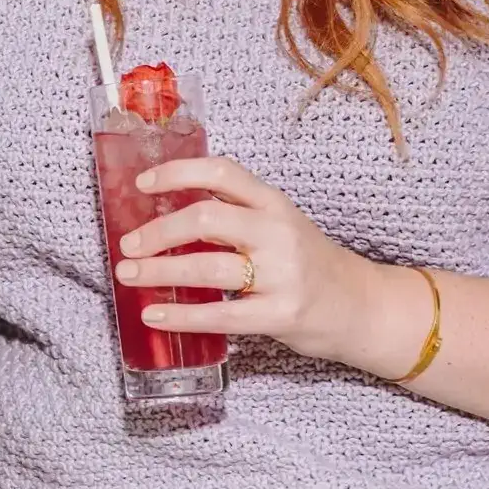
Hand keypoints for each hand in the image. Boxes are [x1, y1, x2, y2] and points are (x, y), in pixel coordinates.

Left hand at [115, 157, 431, 378]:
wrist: (360, 306)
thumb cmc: (306, 263)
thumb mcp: (278, 224)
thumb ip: (233, 214)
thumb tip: (161, 216)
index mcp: (273, 202)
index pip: (222, 172)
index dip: (177, 173)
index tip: (142, 183)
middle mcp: (278, 232)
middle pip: (206, 218)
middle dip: (158, 231)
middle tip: (128, 245)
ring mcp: (282, 274)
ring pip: (208, 267)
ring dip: (159, 272)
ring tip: (129, 276)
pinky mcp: (282, 314)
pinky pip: (221, 315)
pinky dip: (181, 316)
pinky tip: (154, 316)